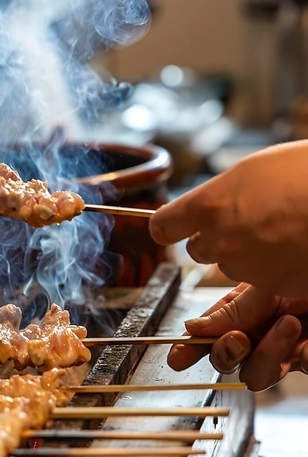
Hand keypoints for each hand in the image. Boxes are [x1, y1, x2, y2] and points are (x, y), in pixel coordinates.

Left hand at [149, 140, 307, 295]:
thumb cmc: (305, 173)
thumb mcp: (250, 170)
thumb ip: (215, 195)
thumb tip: (195, 209)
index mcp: (209, 206)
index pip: (163, 226)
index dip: (167, 226)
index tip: (170, 226)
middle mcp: (220, 240)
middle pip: (195, 249)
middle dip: (211, 238)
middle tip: (242, 221)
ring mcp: (247, 266)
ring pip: (225, 265)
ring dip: (239, 253)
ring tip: (273, 231)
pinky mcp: (272, 285)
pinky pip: (254, 279)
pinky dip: (265, 268)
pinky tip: (286, 246)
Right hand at [168, 283, 307, 390]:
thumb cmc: (306, 264)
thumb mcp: (265, 284)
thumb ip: (231, 311)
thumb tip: (192, 326)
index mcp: (245, 305)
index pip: (209, 328)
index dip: (191, 345)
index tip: (175, 358)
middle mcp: (260, 328)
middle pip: (226, 357)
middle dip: (226, 352)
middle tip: (239, 339)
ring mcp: (284, 347)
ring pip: (254, 374)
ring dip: (267, 353)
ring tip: (290, 324)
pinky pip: (295, 370)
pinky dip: (302, 356)